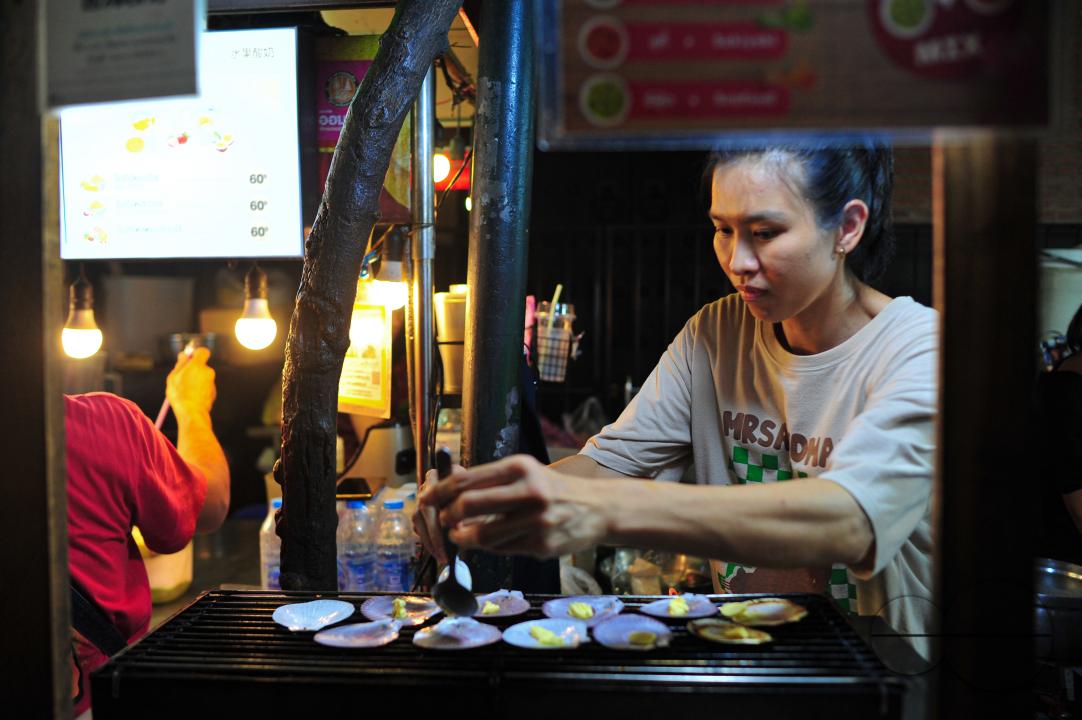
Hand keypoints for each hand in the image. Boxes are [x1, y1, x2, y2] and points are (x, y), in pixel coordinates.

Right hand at [165, 347, 216, 421]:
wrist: (192, 413)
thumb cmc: (180, 395)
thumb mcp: (173, 377)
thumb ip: (180, 364)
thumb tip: (183, 355)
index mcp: (198, 365)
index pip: (202, 351)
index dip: (196, 353)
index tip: (189, 358)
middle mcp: (208, 372)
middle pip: (201, 366)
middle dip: (193, 370)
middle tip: (182, 378)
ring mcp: (212, 383)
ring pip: (202, 378)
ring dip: (195, 381)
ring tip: (185, 391)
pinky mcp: (213, 392)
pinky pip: (205, 387)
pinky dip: (199, 390)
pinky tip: (191, 398)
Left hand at [417, 454, 609, 557]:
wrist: (596, 509)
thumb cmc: (551, 489)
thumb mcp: (525, 473)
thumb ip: (489, 479)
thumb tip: (445, 483)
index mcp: (520, 467)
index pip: (467, 479)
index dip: (439, 491)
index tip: (426, 498)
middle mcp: (529, 492)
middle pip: (468, 505)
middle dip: (447, 516)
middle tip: (444, 521)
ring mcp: (536, 521)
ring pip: (482, 535)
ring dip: (463, 538)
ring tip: (460, 535)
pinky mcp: (541, 546)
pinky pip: (501, 550)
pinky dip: (489, 547)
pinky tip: (490, 541)